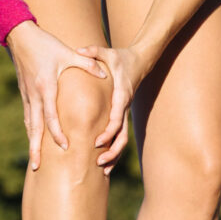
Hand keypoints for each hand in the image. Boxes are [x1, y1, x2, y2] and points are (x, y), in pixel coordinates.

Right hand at [5, 21, 106, 170]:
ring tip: (34, 161)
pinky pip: (28, 116)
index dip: (57, 133)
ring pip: (29, 124)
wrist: (19, 35)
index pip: (51, 116)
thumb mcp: (67, 52)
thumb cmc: (45, 44)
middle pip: (34, 127)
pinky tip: (33, 140)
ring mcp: (27, 95)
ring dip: (31, 143)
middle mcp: (34, 95)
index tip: (64, 147)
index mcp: (45, 87)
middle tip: (36, 167)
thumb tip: (105, 73)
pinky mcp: (25, 93)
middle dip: (36, 148)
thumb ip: (87, 64)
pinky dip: (30, 130)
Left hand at [75, 45, 147, 175]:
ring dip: (114, 155)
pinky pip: (119, 136)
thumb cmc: (121, 57)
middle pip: (121, 136)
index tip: (97, 143)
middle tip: (98, 162)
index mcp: (120, 96)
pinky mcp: (122, 115)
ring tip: (102, 169)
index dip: (107, 133)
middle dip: (112, 151)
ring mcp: (124, 113)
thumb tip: (80, 50)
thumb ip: (94, 52)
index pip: (115, 119)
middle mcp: (124, 108)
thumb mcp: (107, 52)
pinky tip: (105, 163)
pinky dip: (114, 150)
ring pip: (122, 140)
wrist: (140, 61)